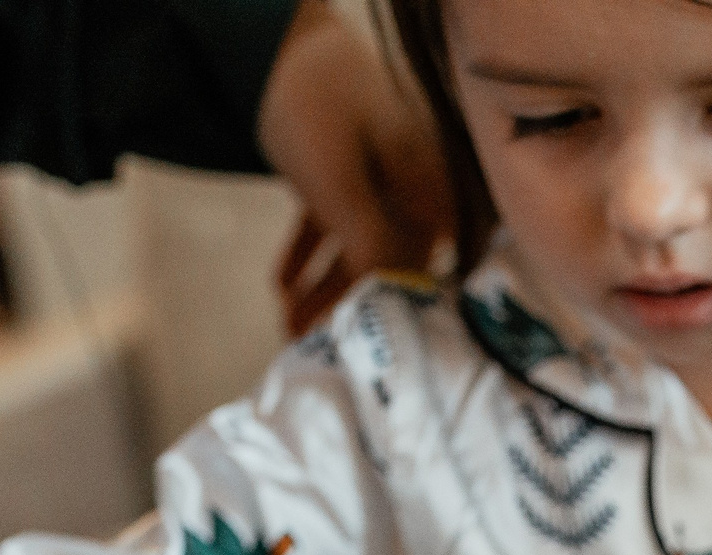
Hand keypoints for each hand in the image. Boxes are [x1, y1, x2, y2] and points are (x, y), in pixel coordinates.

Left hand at [257, 0, 449, 334]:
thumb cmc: (317, 108)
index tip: (391, 357)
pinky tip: (281, 286)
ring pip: (362, 249)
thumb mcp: (343, 189)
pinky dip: (309, 257)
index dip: (420, 314)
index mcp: (438, 188)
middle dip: (357, 311)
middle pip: (399, 265)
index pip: (443, 265)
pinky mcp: (347, 171)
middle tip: (323, 352)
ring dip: (327, 291)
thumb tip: (399, 308)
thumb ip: (374, 250)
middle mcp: (422, 186)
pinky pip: (335, 227)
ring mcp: (385, 177)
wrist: (269, 41)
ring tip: (292, 329)